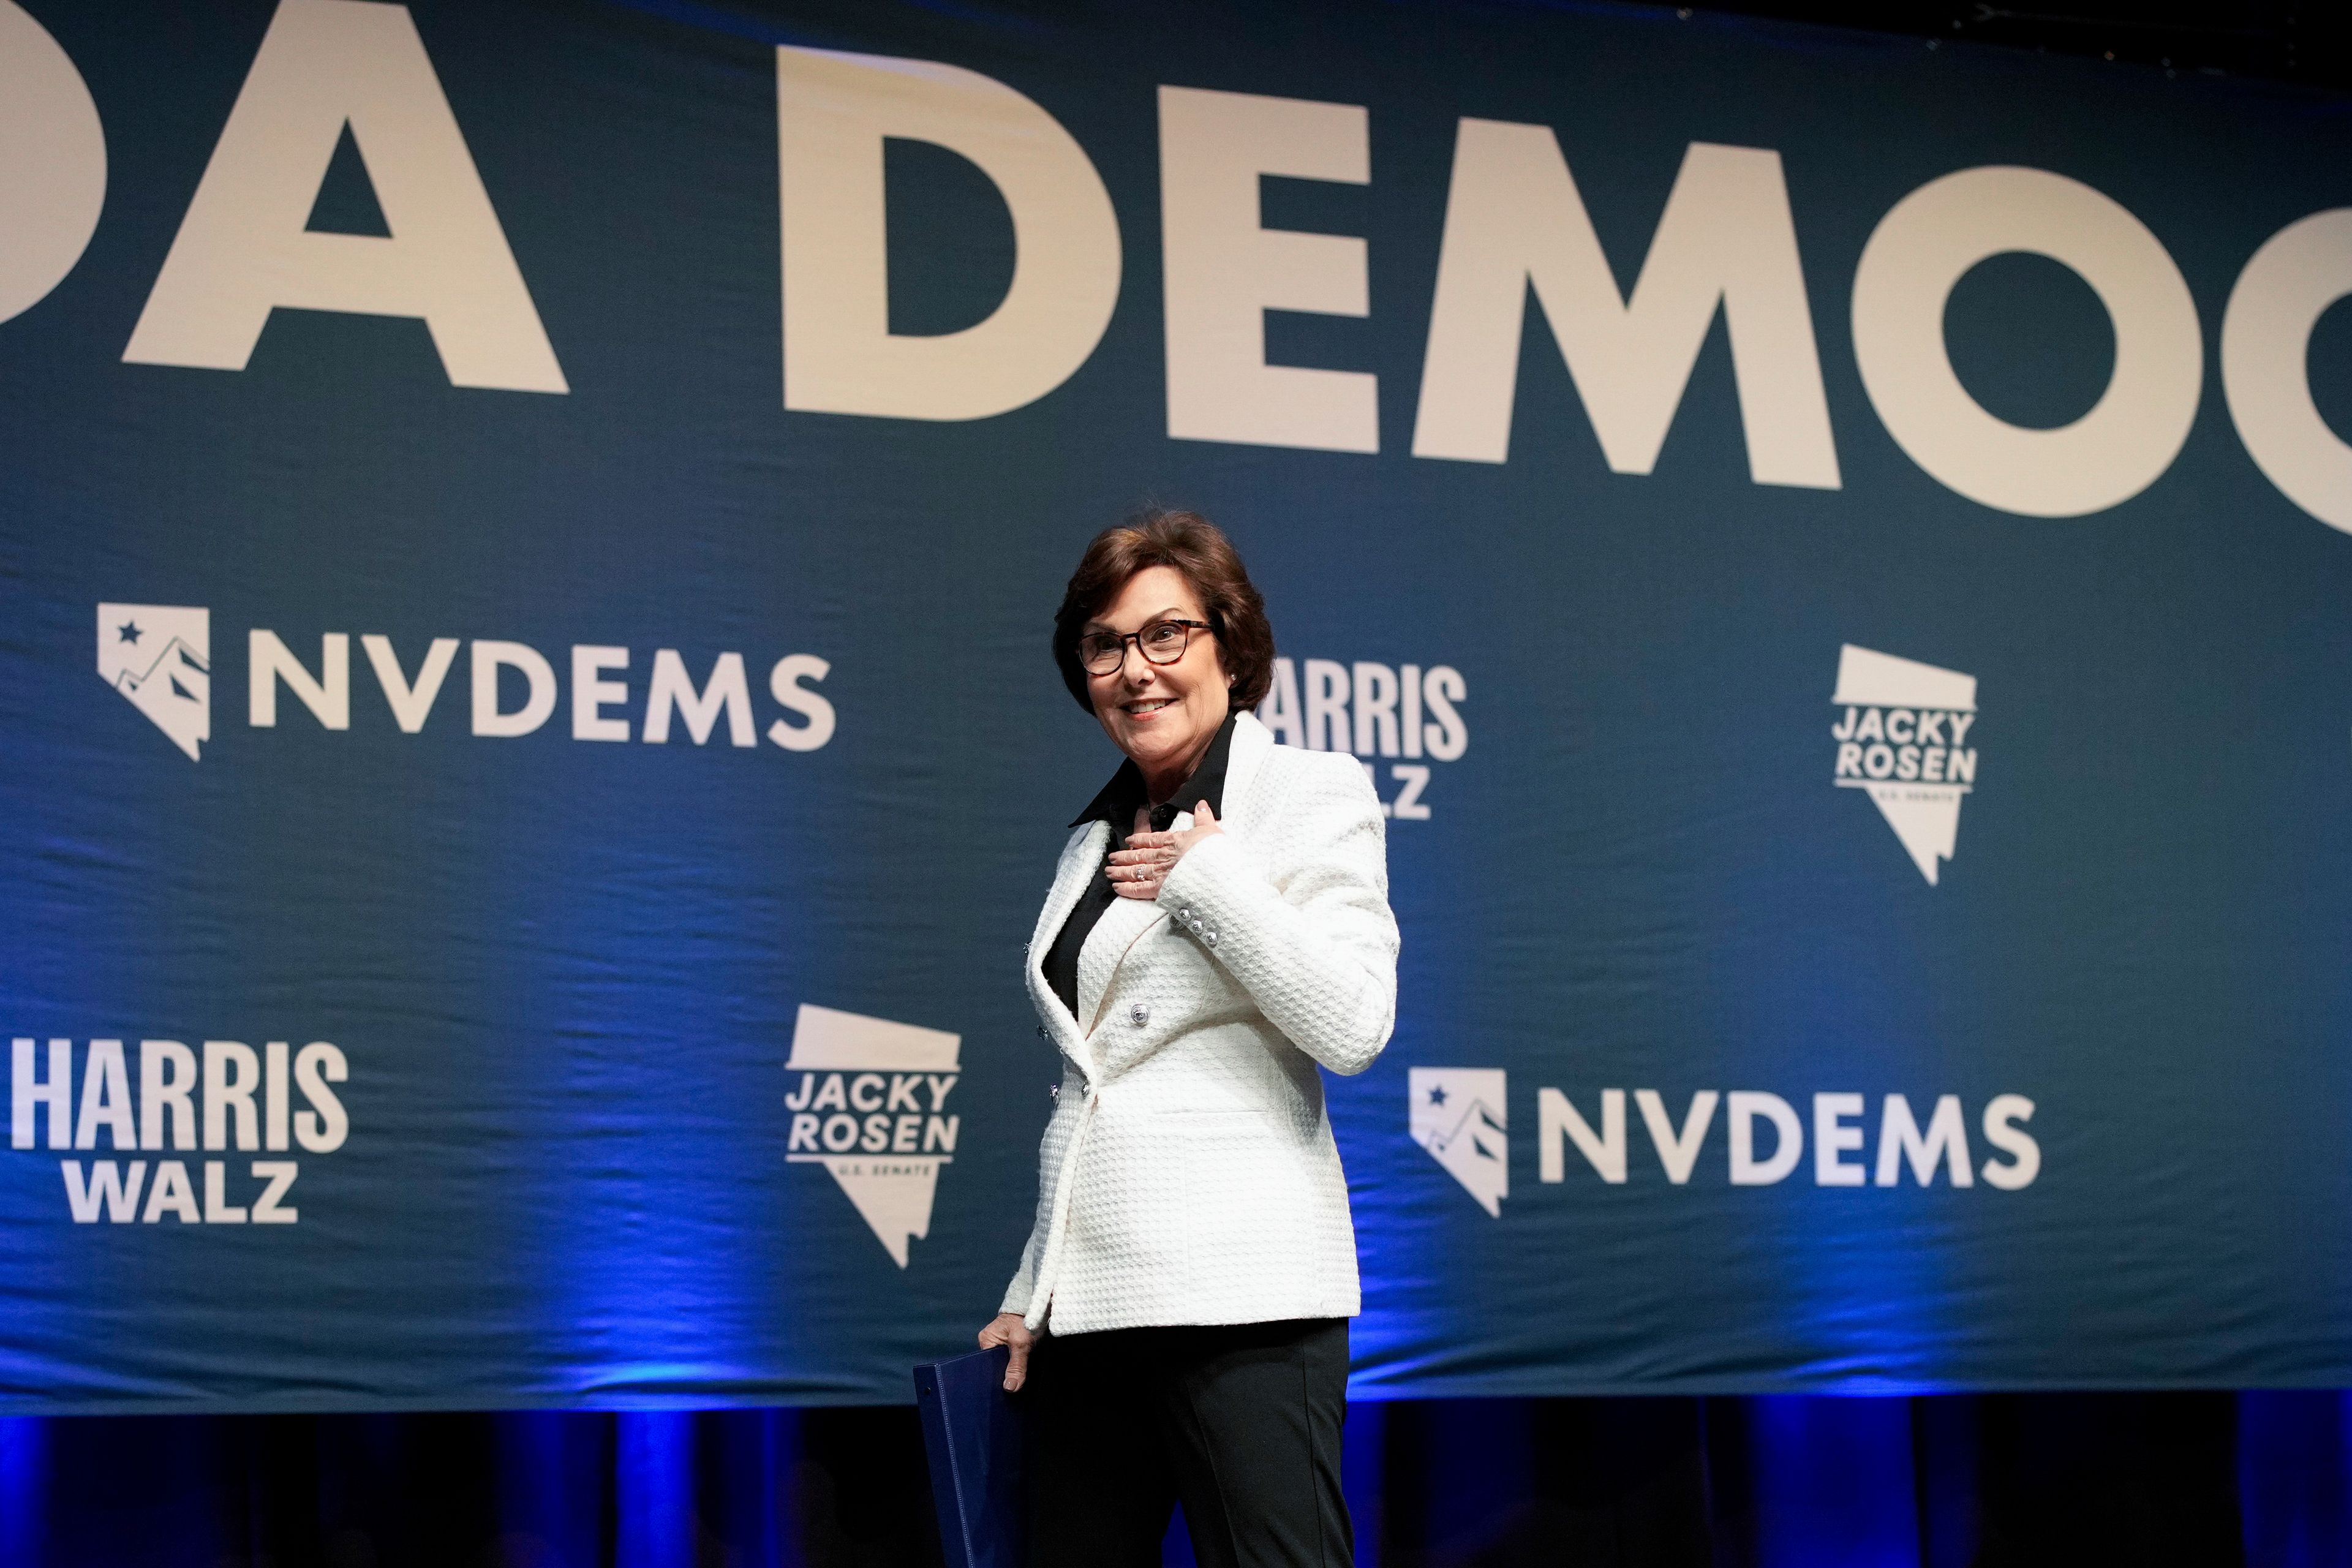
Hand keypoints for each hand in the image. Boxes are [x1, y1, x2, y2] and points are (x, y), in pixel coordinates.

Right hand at [977, 1312, 1035, 1390]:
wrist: (1040, 1303)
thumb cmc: (1027, 1317)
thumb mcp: (1022, 1344)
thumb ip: (1016, 1366)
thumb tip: (1009, 1388)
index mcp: (987, 1340)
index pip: (987, 1365)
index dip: (996, 1378)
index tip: (1004, 1389)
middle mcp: (991, 1342)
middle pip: (996, 1366)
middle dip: (1006, 1376)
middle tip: (1014, 1387)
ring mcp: (1002, 1344)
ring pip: (1005, 1365)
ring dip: (1013, 1372)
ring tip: (1019, 1382)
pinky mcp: (1012, 1345)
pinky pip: (1012, 1360)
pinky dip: (1018, 1366)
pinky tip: (1023, 1374)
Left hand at [1105, 800, 1221, 899]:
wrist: (1215, 872)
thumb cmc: (1215, 853)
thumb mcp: (1211, 831)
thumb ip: (1204, 818)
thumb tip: (1202, 804)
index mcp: (1174, 841)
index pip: (1152, 839)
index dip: (1139, 839)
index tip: (1129, 839)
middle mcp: (1163, 856)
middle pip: (1138, 855)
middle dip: (1124, 856)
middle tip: (1112, 857)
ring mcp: (1159, 873)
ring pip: (1134, 871)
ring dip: (1120, 871)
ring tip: (1109, 871)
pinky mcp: (1159, 889)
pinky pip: (1138, 889)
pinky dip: (1126, 889)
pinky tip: (1117, 887)